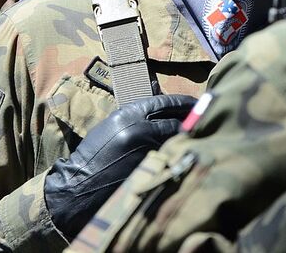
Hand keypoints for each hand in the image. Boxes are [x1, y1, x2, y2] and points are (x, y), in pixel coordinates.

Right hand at [44, 94, 196, 239]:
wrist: (80, 183)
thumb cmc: (97, 152)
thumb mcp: (115, 123)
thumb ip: (140, 115)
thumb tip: (167, 108)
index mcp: (130, 114)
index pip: (167, 103)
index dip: (185, 102)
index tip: (197, 102)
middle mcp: (140, 129)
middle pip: (178, 121)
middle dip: (192, 120)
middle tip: (205, 119)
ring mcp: (147, 151)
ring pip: (178, 141)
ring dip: (188, 139)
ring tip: (198, 137)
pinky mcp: (150, 171)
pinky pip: (172, 159)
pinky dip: (179, 156)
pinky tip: (184, 156)